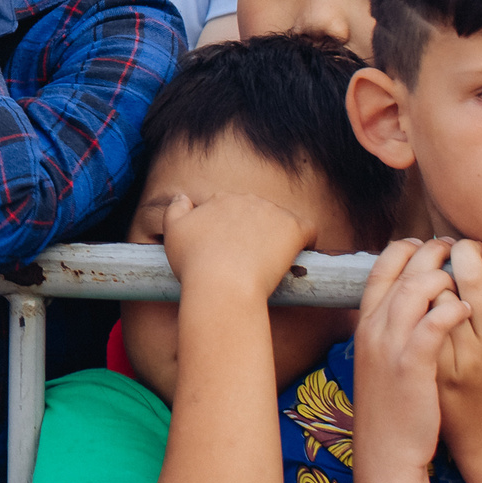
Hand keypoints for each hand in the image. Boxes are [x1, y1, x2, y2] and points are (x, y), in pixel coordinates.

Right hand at [160, 190, 316, 299]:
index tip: (230, 251)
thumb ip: (175, 210)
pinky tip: (299, 257)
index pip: (231, 209)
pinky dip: (306, 242)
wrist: (222, 285)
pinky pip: (308, 230)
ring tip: (272, 264)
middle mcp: (247, 200)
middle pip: (257, 213)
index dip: (231, 230)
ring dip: (278, 237)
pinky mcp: (294, 228)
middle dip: (255, 232)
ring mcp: (272, 212)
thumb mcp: (172, 234)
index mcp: (220, 200)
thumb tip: (183, 197)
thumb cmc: (195, 264)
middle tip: (250, 261)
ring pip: (281, 221)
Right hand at [350, 239, 469, 480]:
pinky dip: (450, 310)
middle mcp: (373, 330)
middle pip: (400, 272)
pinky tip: (467, 308)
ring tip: (466, 276)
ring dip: (443, 276)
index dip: (403, 249)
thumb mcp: (378, 361)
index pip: (380, 270)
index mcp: (364, 326)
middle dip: (430, 253)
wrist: (385, 452)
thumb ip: (387, 330)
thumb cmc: (390, 407)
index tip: (426, 244)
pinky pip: (432, 324)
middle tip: (455, 248)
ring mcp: (390, 347)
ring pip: (415, 291)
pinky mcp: (412, 367)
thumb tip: (405, 303)